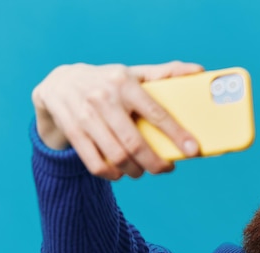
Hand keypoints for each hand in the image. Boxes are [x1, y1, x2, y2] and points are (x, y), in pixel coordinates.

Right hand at [32, 61, 203, 179]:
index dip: (176, 134)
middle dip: (154, 163)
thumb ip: (165, 73)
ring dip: (134, 170)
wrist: (60, 82)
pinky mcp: (72, 130)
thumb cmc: (108, 81)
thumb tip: (199, 71)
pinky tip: (120, 173)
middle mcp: (104, 98)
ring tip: (142, 171)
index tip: (192, 150)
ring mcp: (85, 115)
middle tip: (165, 169)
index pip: (156, 113)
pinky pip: (94, 163)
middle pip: (134, 142)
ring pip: (116, 155)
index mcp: (125, 82)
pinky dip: (111, 174)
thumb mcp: (133, 73)